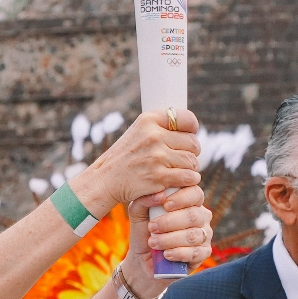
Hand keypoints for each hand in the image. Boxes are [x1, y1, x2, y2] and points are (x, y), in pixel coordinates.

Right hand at [72, 111, 201, 219]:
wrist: (105, 180)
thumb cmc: (125, 157)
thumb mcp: (137, 132)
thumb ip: (160, 128)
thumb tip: (190, 129)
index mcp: (148, 120)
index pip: (186, 118)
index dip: (192, 128)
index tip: (191, 134)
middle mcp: (153, 136)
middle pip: (192, 142)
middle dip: (191, 152)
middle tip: (182, 158)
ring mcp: (156, 157)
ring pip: (192, 161)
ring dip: (191, 167)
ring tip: (180, 169)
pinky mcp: (158, 177)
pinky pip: (188, 177)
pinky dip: (190, 179)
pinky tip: (185, 179)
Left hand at [122, 186, 211, 297]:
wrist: (143, 259)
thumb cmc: (144, 231)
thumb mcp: (138, 213)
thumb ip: (144, 201)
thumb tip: (159, 195)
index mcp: (189, 202)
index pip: (195, 193)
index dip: (182, 198)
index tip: (165, 205)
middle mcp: (201, 216)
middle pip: (193, 215)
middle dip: (170, 222)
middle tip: (152, 227)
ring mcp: (205, 235)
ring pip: (193, 235)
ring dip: (170, 239)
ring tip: (153, 243)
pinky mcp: (203, 253)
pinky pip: (195, 253)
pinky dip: (179, 253)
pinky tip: (166, 254)